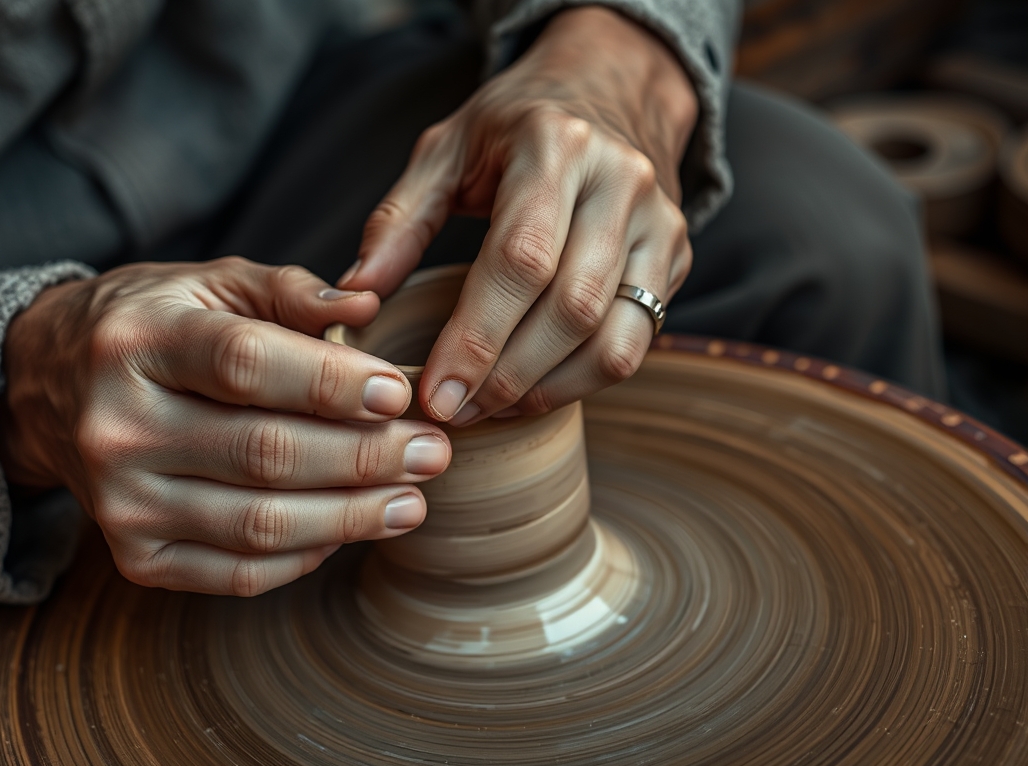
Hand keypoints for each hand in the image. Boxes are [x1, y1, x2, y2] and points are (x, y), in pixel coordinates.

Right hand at [0, 257, 451, 595]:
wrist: (46, 389)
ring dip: (351, 518)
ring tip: (411, 501)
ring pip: (259, 525)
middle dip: (366, 458)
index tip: (401, 393)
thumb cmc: (148, 327)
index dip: (332, 383)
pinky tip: (348, 528)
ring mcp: (120, 503)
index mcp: (136, 343)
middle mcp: (117, 427)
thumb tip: (367, 308)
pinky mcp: (133, 557)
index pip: (245, 366)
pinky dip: (305, 555)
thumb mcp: (206, 283)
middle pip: (265, 454)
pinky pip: (237, 572)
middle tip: (432, 454)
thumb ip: (287, 291)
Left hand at [341, 7, 698, 424]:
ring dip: (545, 390)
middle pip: (569, 309)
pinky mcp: (674, 258)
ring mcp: (659, 223)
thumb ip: (397, 221)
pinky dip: (582, 383)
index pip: (521, 259)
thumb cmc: (511, 128)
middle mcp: (620, 182)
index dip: (477, 337)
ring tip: (487, 409)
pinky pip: (636, 344)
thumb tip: (355, 293)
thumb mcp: (444, 150)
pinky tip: (531, 392)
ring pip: (612, 339)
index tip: (435, 393)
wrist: (607, 90)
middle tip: (452, 412)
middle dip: (505, 377)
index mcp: (554, 147)